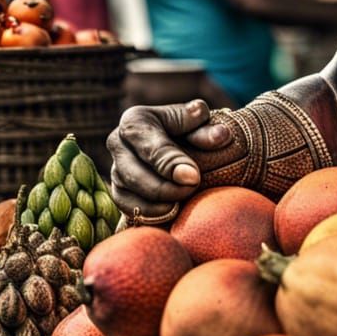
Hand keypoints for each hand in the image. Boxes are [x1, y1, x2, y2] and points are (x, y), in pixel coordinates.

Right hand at [107, 99, 231, 219]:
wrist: (178, 140)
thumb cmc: (189, 128)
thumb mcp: (198, 123)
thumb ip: (206, 130)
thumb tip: (221, 135)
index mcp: (135, 121)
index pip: (152, 148)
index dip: (173, 165)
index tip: (194, 177)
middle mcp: (117, 143)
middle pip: (136, 174)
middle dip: (166, 188)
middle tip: (192, 190)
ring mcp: (115, 168)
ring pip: (129, 194)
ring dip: (158, 203)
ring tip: (183, 202)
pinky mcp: (117, 190)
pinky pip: (128, 208)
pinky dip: (149, 214)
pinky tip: (171, 213)